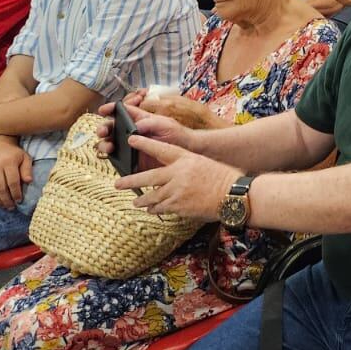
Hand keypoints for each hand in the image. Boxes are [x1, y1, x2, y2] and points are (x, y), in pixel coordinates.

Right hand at [0, 140, 32, 209]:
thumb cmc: (14, 153)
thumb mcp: (25, 158)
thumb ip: (27, 169)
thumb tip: (28, 181)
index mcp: (8, 162)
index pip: (12, 182)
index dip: (16, 193)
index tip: (19, 200)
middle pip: (0, 188)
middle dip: (7, 200)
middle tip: (12, 207)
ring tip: (5, 206)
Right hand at [93, 99, 199, 160]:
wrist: (185, 151)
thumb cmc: (176, 134)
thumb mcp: (165, 124)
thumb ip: (150, 123)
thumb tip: (134, 127)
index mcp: (138, 119)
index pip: (121, 111)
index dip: (110, 109)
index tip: (103, 110)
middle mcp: (129, 132)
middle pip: (110, 128)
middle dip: (103, 128)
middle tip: (104, 131)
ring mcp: (128, 146)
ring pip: (109, 144)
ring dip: (104, 144)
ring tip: (109, 147)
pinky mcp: (130, 161)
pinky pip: (116, 160)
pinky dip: (112, 159)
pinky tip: (113, 157)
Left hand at [115, 136, 238, 221]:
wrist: (233, 195)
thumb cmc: (224, 177)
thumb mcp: (204, 163)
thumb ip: (186, 166)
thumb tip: (173, 173)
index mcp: (185, 159)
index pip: (160, 149)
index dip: (144, 143)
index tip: (131, 139)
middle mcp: (177, 174)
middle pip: (147, 177)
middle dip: (130, 181)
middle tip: (117, 183)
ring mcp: (176, 191)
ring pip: (151, 197)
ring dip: (142, 200)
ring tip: (135, 202)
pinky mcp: (178, 206)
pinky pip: (160, 208)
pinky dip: (155, 209)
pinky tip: (151, 210)